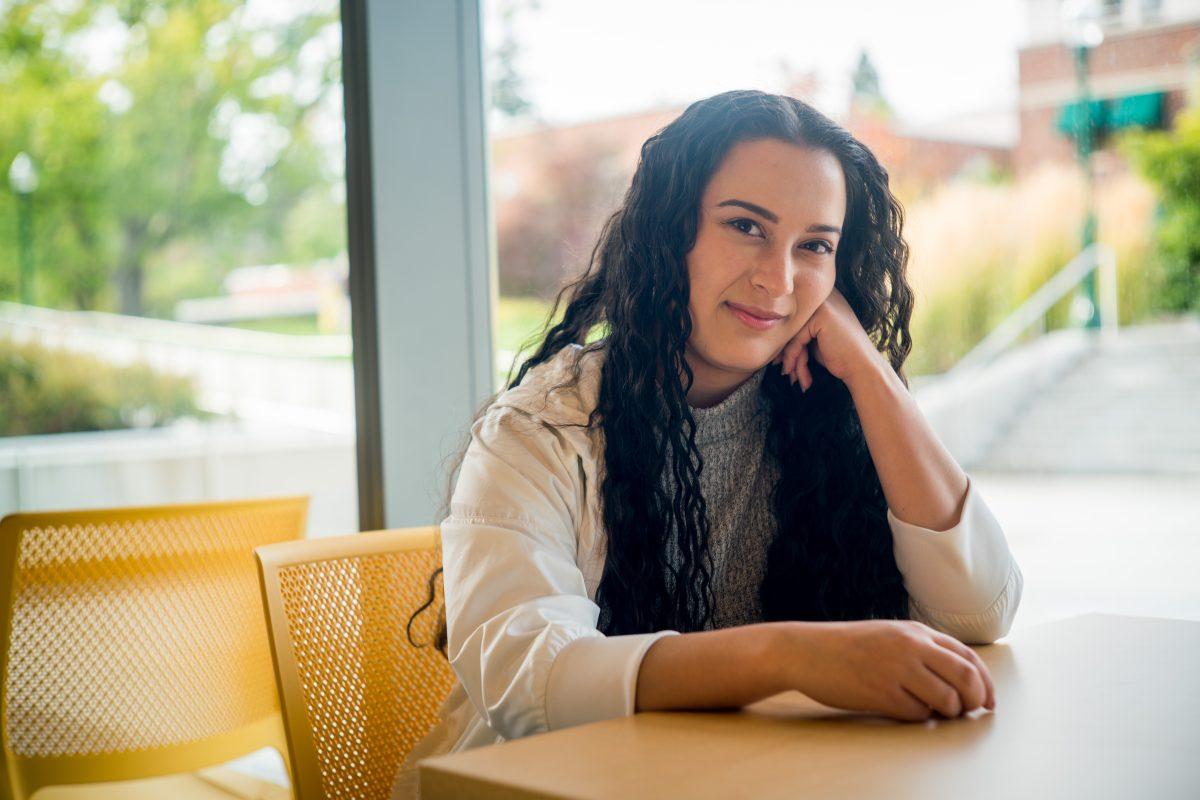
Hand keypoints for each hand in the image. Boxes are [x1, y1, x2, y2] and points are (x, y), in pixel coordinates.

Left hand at [773, 286, 884, 390]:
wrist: (862, 368)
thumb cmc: (839, 357)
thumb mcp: (814, 341)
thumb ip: (797, 334)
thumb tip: (771, 341)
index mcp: (822, 301)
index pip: (794, 321)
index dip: (786, 344)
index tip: (780, 363)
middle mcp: (824, 298)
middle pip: (791, 326)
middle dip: (786, 352)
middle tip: (784, 372)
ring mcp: (824, 304)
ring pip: (792, 334)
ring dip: (791, 360)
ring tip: (793, 378)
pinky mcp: (822, 315)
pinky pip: (797, 339)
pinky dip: (795, 359)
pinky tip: (799, 376)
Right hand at [780, 619, 995, 720]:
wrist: (806, 651)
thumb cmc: (848, 646)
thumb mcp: (890, 634)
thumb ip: (923, 649)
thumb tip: (961, 679)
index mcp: (915, 631)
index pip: (967, 656)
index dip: (986, 682)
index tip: (988, 700)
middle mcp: (911, 647)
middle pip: (966, 678)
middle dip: (976, 700)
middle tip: (970, 711)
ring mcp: (897, 669)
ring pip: (947, 699)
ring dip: (947, 712)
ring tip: (932, 710)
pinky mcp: (882, 693)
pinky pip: (918, 713)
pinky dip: (919, 716)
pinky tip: (903, 708)